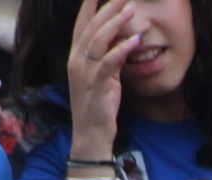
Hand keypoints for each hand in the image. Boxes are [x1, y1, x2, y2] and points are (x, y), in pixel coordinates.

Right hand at [67, 0, 138, 155]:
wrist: (90, 135)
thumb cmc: (98, 106)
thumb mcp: (104, 77)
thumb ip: (110, 58)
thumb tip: (122, 41)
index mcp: (76, 57)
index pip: (82, 24)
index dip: (90, 5)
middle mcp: (76, 61)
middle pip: (91, 27)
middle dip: (107, 7)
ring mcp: (85, 73)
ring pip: (98, 40)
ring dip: (116, 22)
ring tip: (132, 8)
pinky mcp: (97, 86)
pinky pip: (109, 63)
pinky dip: (121, 49)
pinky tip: (135, 40)